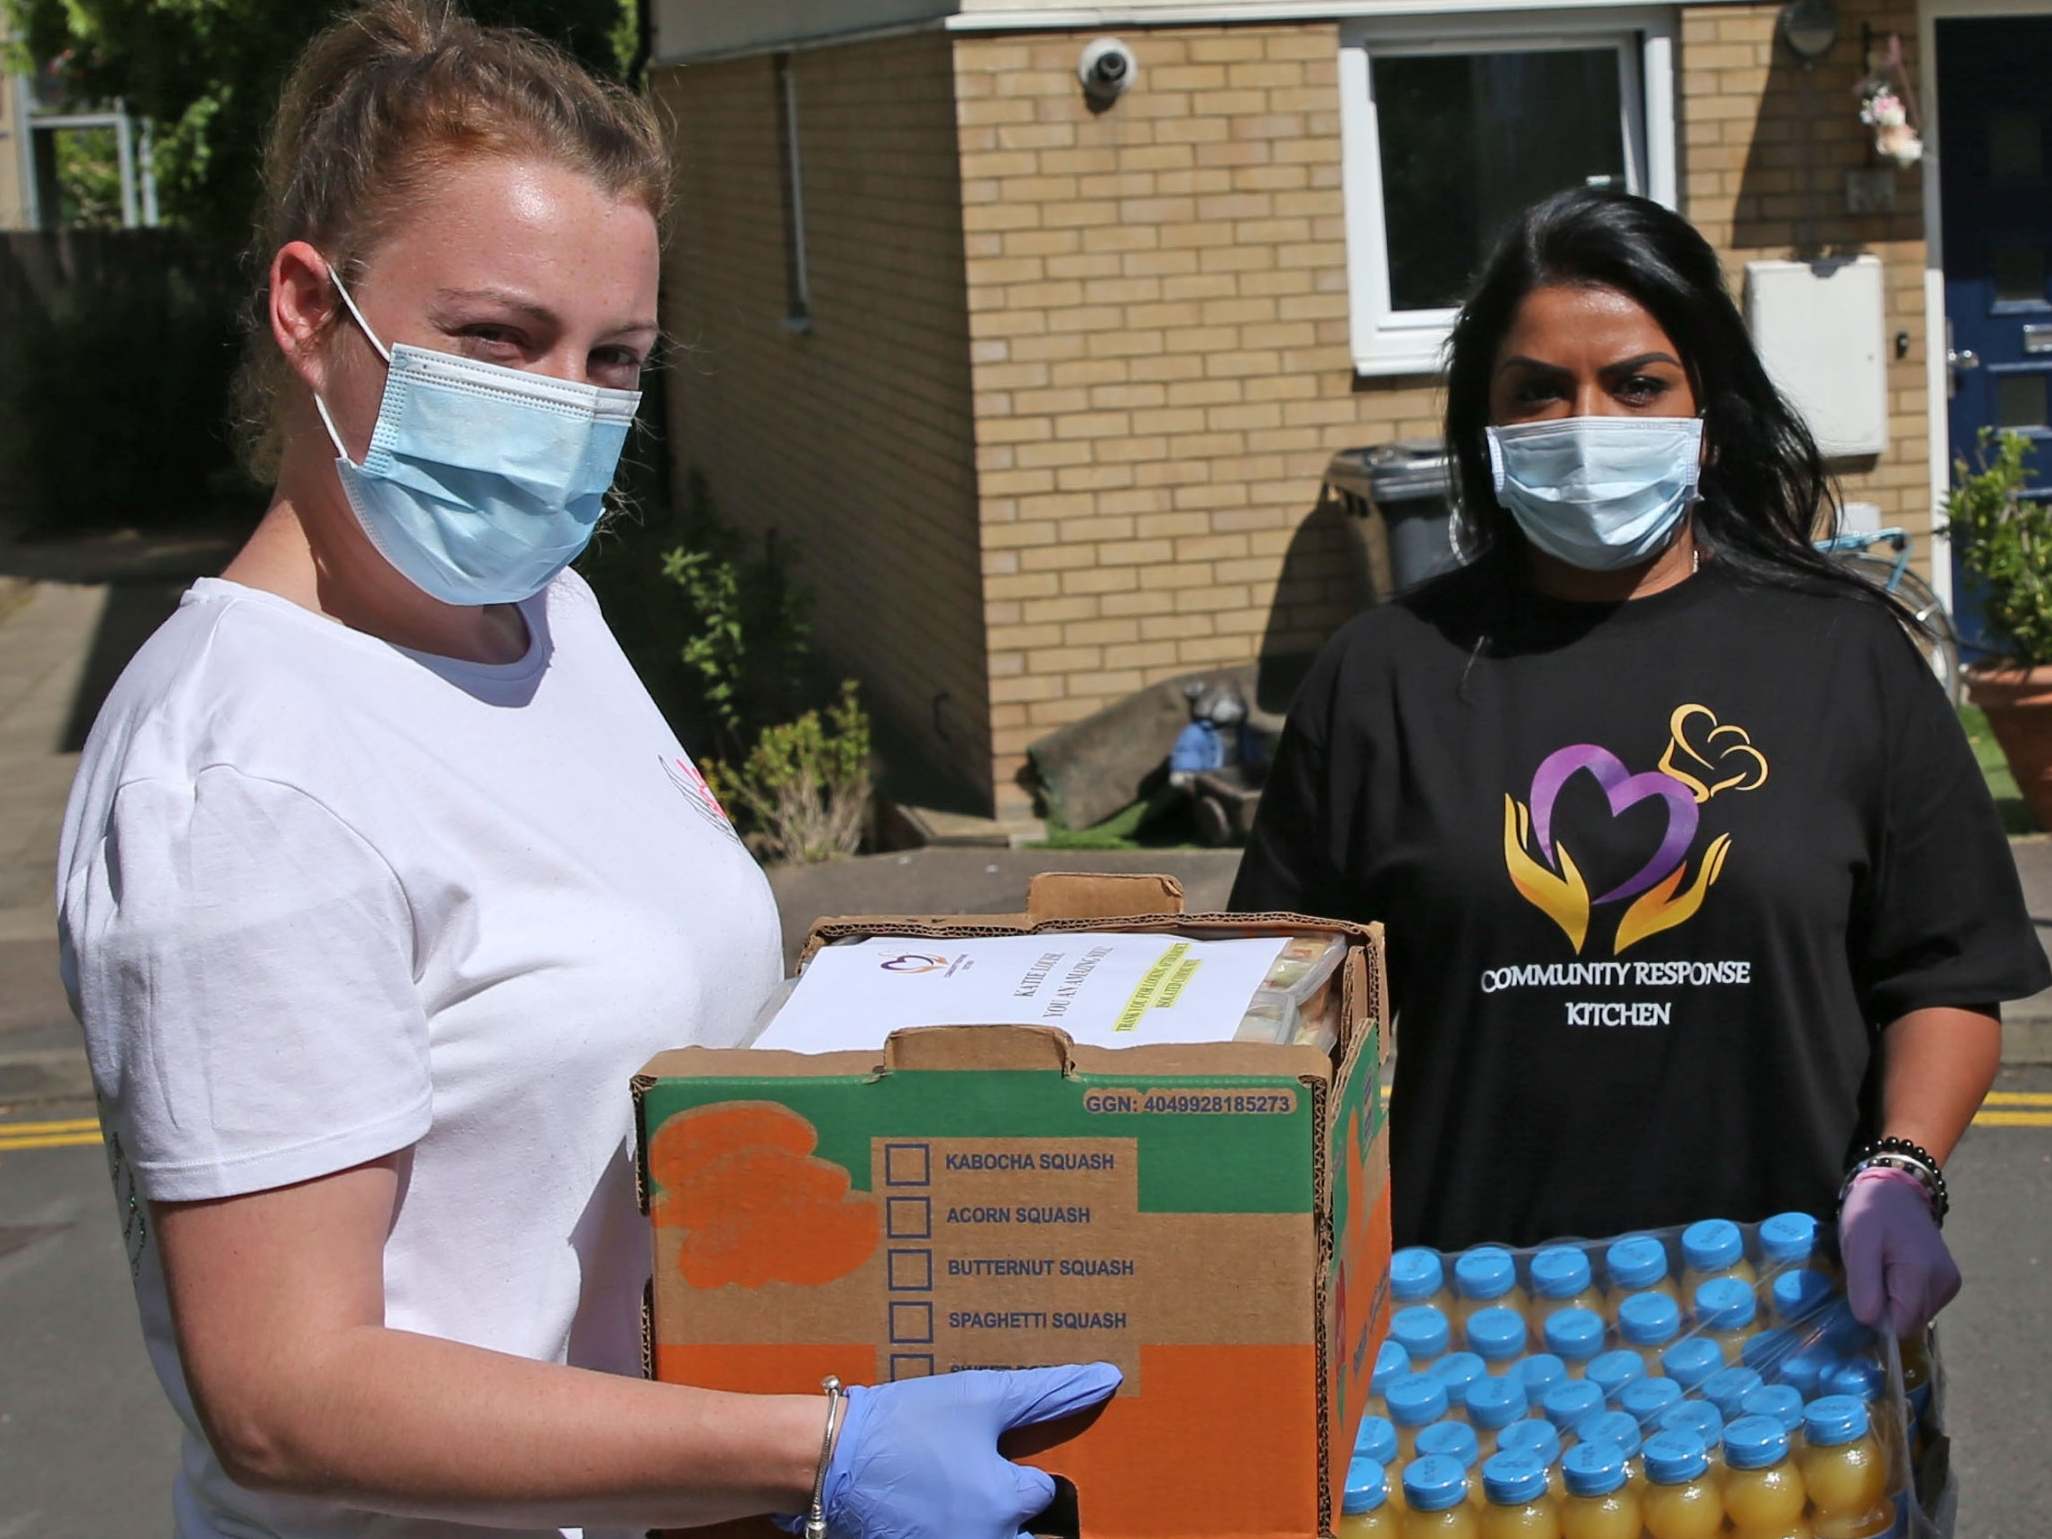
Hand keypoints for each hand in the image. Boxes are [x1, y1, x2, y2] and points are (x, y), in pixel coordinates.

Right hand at [798, 1363, 1120, 1538]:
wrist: (826, 1458)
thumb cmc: (907, 1425)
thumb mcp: (982, 1397)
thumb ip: (1048, 1392)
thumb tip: (1107, 1378)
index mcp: (1006, 1506)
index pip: (1044, 1493)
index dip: (1022, 1468)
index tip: (991, 1450)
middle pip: (1026, 1534)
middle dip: (1011, 1508)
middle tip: (974, 1478)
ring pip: (993, 1538)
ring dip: (983, 1518)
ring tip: (951, 1487)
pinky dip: (951, 1525)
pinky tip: (927, 1503)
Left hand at [1839, 1166, 1960, 1337]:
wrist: (1897, 1191)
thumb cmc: (1871, 1213)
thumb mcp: (1857, 1243)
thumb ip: (1864, 1285)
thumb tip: (1871, 1322)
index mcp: (1922, 1272)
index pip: (1900, 1324)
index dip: (1877, 1316)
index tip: (1864, 1290)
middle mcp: (1944, 1282)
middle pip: (1909, 1322)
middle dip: (1885, 1306)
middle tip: (1873, 1273)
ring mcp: (1950, 1283)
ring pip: (1916, 1316)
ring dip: (1895, 1300)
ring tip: (1884, 1267)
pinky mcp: (1950, 1282)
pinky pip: (1923, 1305)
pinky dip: (1906, 1295)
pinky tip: (1898, 1269)